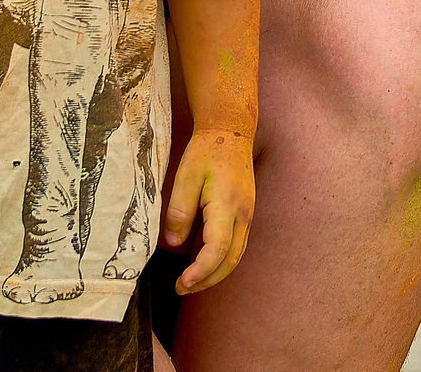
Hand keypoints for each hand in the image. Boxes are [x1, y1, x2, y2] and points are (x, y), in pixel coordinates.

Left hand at [164, 127, 254, 294]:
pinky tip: (203, 263)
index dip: (200, 272)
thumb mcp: (186, 176)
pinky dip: (221, 261)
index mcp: (227, 205)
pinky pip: (237, 246)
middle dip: (206, 280)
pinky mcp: (245, 214)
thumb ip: (179, 209)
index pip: (217, 249)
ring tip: (190, 282)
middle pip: (230, 260)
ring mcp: (247, 215)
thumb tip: (173, 242)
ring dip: (215, 274)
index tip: (182, 282)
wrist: (232, 132)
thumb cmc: (207, 151)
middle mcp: (243, 215)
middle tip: (181, 288)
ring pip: (236, 256)